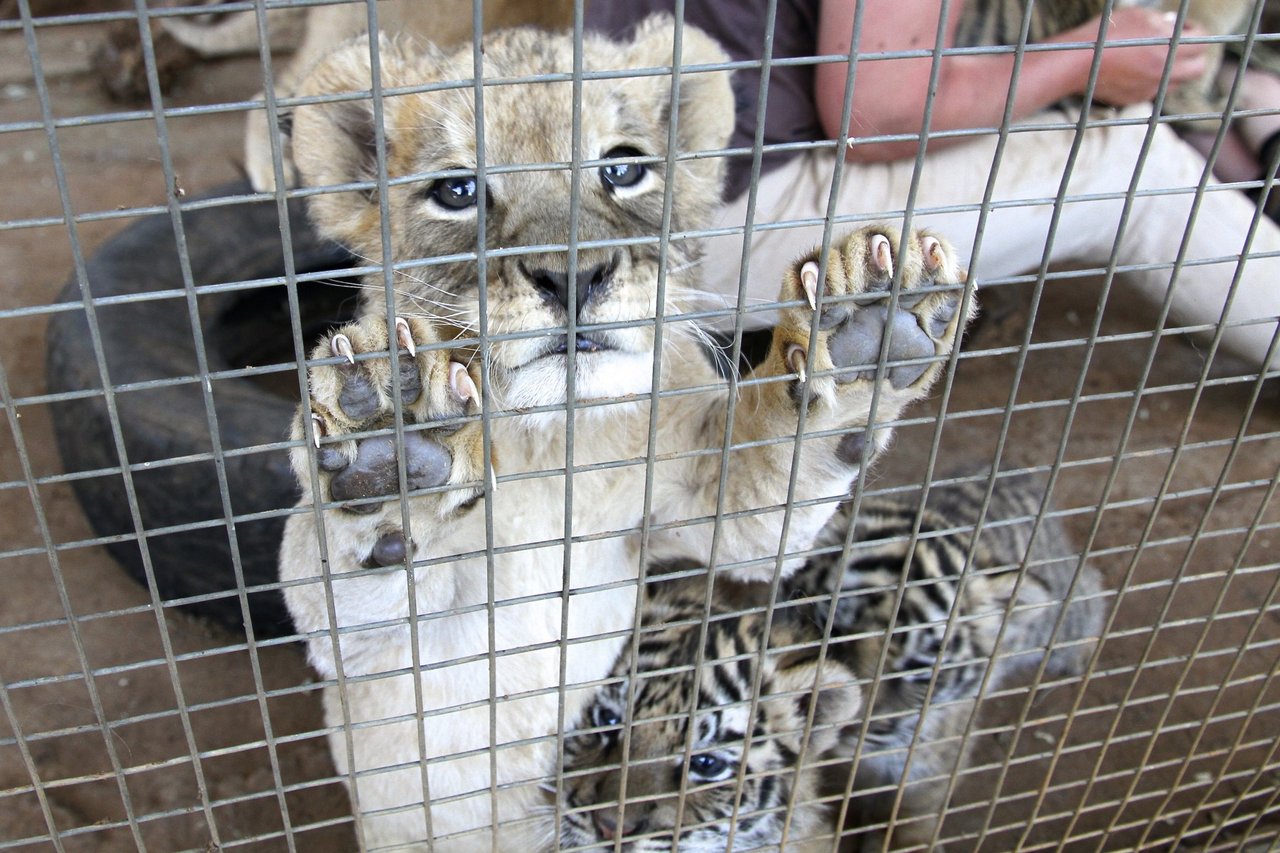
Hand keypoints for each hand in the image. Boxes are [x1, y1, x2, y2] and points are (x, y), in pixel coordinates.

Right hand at [1073, 7, 1209, 106]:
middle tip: (1180, 46)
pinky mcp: (1135, 98)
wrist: (1076, 63)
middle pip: (1198, 68)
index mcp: (1168, 47)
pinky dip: (1151, 80)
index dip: (1194, 30)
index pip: (1201, 40)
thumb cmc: (1106, 33)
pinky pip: (1153, 90)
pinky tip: (1135, 69)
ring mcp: (1150, 88)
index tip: (1183, 27)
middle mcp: (1164, 71)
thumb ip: (1162, 21)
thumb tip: (1172, 25)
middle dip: (1193, 55)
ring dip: (1173, 70)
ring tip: (1156, 58)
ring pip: (1176, 82)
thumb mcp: (1139, 16)